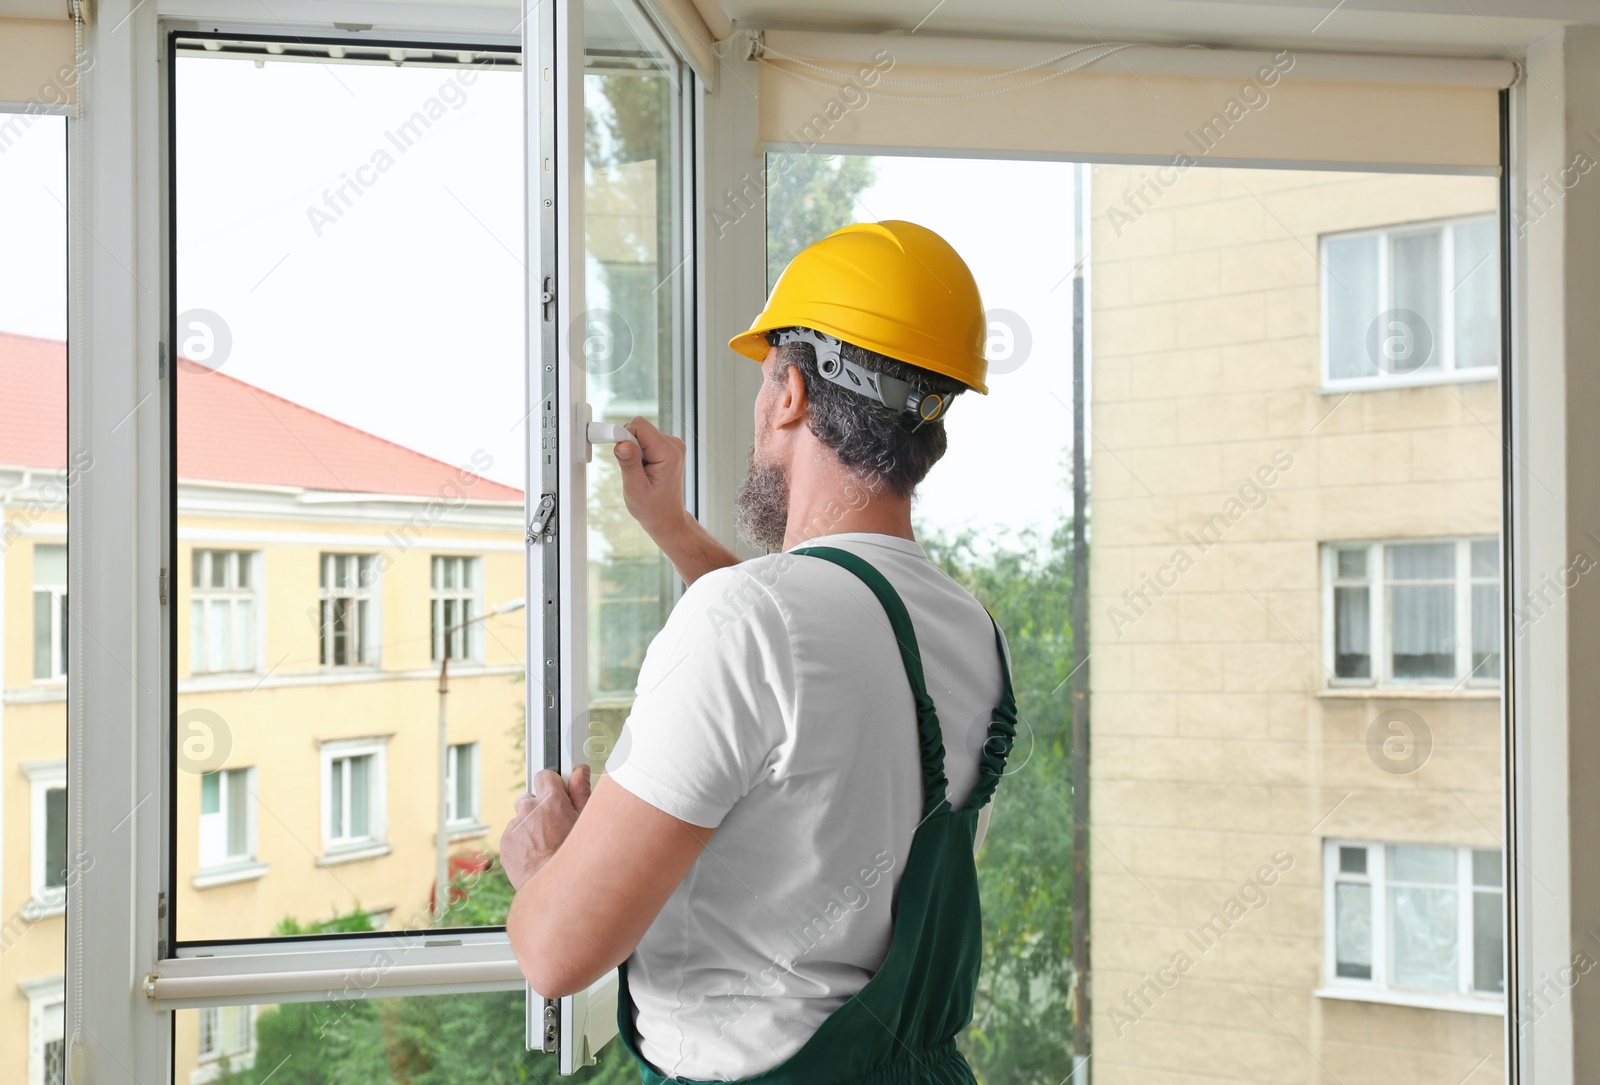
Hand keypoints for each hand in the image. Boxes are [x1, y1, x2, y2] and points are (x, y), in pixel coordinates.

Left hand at [500, 766, 592, 890]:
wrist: (557, 889)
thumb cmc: (576, 857)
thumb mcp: (586, 822)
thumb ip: (581, 791)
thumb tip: (578, 772)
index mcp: (551, 800)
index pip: (544, 775)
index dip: (552, 786)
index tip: (556, 795)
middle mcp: (529, 809)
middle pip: (529, 798)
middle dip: (539, 807)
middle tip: (553, 826)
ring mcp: (515, 826)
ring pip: (520, 819)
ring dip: (529, 826)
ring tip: (545, 845)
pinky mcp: (505, 842)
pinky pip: (512, 835)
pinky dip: (520, 842)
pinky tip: (535, 854)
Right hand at [614, 417, 687, 542]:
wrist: (667, 518)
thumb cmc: (653, 508)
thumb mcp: (635, 489)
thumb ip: (629, 464)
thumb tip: (621, 443)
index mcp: (670, 453)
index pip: (640, 426)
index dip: (623, 436)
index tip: (616, 452)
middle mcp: (674, 445)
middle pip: (640, 428)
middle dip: (629, 445)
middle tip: (631, 469)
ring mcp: (672, 446)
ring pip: (641, 433)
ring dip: (633, 451)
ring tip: (639, 472)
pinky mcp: (667, 448)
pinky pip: (644, 440)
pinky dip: (638, 453)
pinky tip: (643, 469)